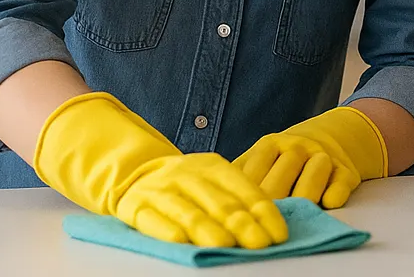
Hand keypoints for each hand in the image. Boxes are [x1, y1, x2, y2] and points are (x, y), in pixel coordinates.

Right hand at [32, 91, 286, 248]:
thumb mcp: (212, 181)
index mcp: (214, 166)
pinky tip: (181, 243)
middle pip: (220, 203)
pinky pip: (153, 221)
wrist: (133, 174)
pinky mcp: (135, 208)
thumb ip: (237, 199)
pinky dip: (167, 232)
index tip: (279, 235)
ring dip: (208, 231)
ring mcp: (161, 191)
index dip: (264, 213)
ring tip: (226, 246)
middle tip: (259, 244)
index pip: (245, 190)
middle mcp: (188, 175)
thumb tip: (271, 226)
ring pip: (189, 213)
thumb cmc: (186, 185)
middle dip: (242, 225)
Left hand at [235, 106, 387, 208]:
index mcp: (269, 145)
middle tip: (261, 223)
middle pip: (284, 171)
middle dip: (273, 198)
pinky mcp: (347, 169)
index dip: (244, 195)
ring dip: (304, 194)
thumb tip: (211, 204)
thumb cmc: (284, 159)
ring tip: (293, 216)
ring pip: (315, 171)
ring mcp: (323, 156)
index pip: (255, 168)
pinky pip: (342, 180)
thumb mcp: (260, 158)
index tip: (234, 217)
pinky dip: (336, 192)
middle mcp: (297, 147)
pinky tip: (328, 204)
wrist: (328, 137)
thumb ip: (241, 176)